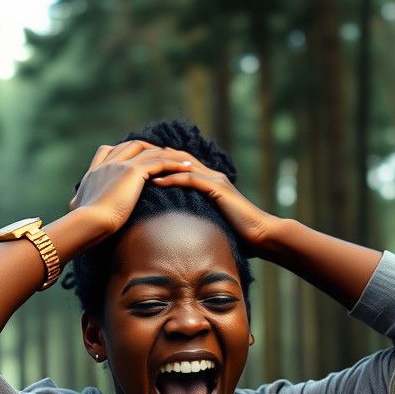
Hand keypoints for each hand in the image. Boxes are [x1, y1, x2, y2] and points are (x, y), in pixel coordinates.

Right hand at [68, 141, 195, 239]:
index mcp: (95, 171)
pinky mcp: (133, 172)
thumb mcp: (77, 208)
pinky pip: (160, 163)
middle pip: (133, 145)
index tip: (140, 157)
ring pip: (150, 152)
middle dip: (151, 149)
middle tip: (167, 157)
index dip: (126, 151)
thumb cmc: (83, 222)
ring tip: (185, 162)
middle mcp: (108, 163)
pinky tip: (186, 169)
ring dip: (169, 156)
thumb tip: (71, 206)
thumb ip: (77, 203)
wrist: (88, 222)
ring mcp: (120, 165)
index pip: (109, 150)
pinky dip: (174, 164)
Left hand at [150, 156, 278, 255]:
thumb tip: (182, 235)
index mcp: (210, 181)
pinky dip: (172, 178)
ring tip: (138, 167)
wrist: (262, 236)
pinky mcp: (218, 189)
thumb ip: (200, 221)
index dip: (159, 162)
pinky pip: (190, 179)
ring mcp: (215, 180)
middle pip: (177, 158)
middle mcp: (212, 175)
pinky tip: (156, 181)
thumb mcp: (215, 224)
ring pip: (182, 165)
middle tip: (132, 160)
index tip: (138, 167)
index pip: (180, 165)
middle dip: (154, 157)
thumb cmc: (241, 236)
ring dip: (159, 164)